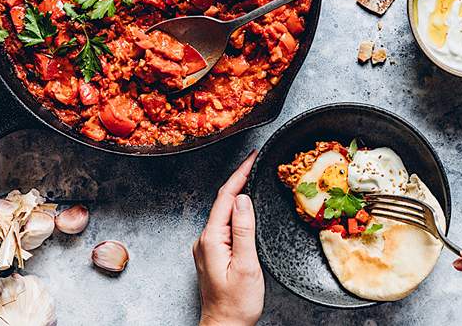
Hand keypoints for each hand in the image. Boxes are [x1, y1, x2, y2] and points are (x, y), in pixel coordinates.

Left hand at [193, 150, 263, 325]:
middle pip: (223, 201)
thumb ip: (243, 229)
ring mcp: (207, 247)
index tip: (252, 158)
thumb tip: (242, 199)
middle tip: (256, 162)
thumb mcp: (246, 264)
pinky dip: (236, 211)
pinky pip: (224, 224)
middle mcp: (205, 240)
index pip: (226, 197)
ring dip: (238, 194)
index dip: (240, 174)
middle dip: (240, 179)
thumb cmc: (237, 303)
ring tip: (253, 177)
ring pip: (224, 212)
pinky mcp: (213, 253)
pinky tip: (246, 208)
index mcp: (212, 239)